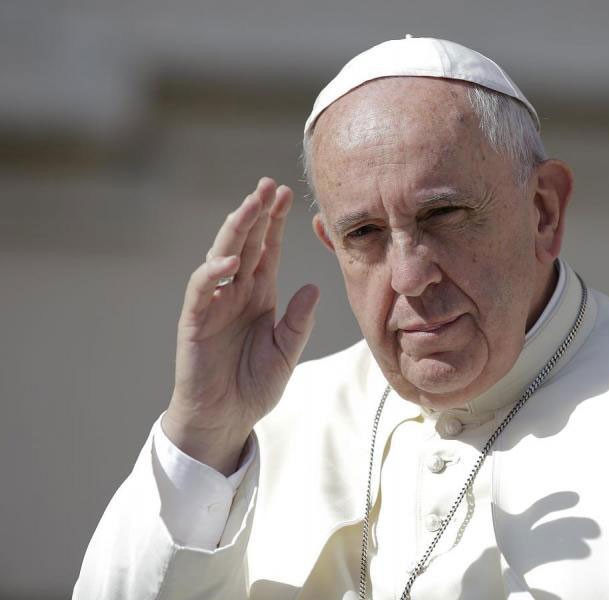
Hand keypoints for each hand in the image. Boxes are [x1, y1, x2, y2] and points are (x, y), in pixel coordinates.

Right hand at [162, 177, 318, 473]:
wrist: (225, 419)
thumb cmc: (253, 385)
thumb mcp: (286, 351)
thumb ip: (298, 321)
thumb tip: (313, 287)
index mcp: (259, 294)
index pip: (267, 249)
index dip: (275, 222)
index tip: (288, 194)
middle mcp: (235, 292)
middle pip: (245, 243)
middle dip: (256, 213)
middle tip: (269, 185)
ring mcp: (213, 303)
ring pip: (221, 256)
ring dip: (234, 230)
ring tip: (250, 205)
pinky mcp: (194, 321)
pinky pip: (201, 290)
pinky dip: (213, 273)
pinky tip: (230, 261)